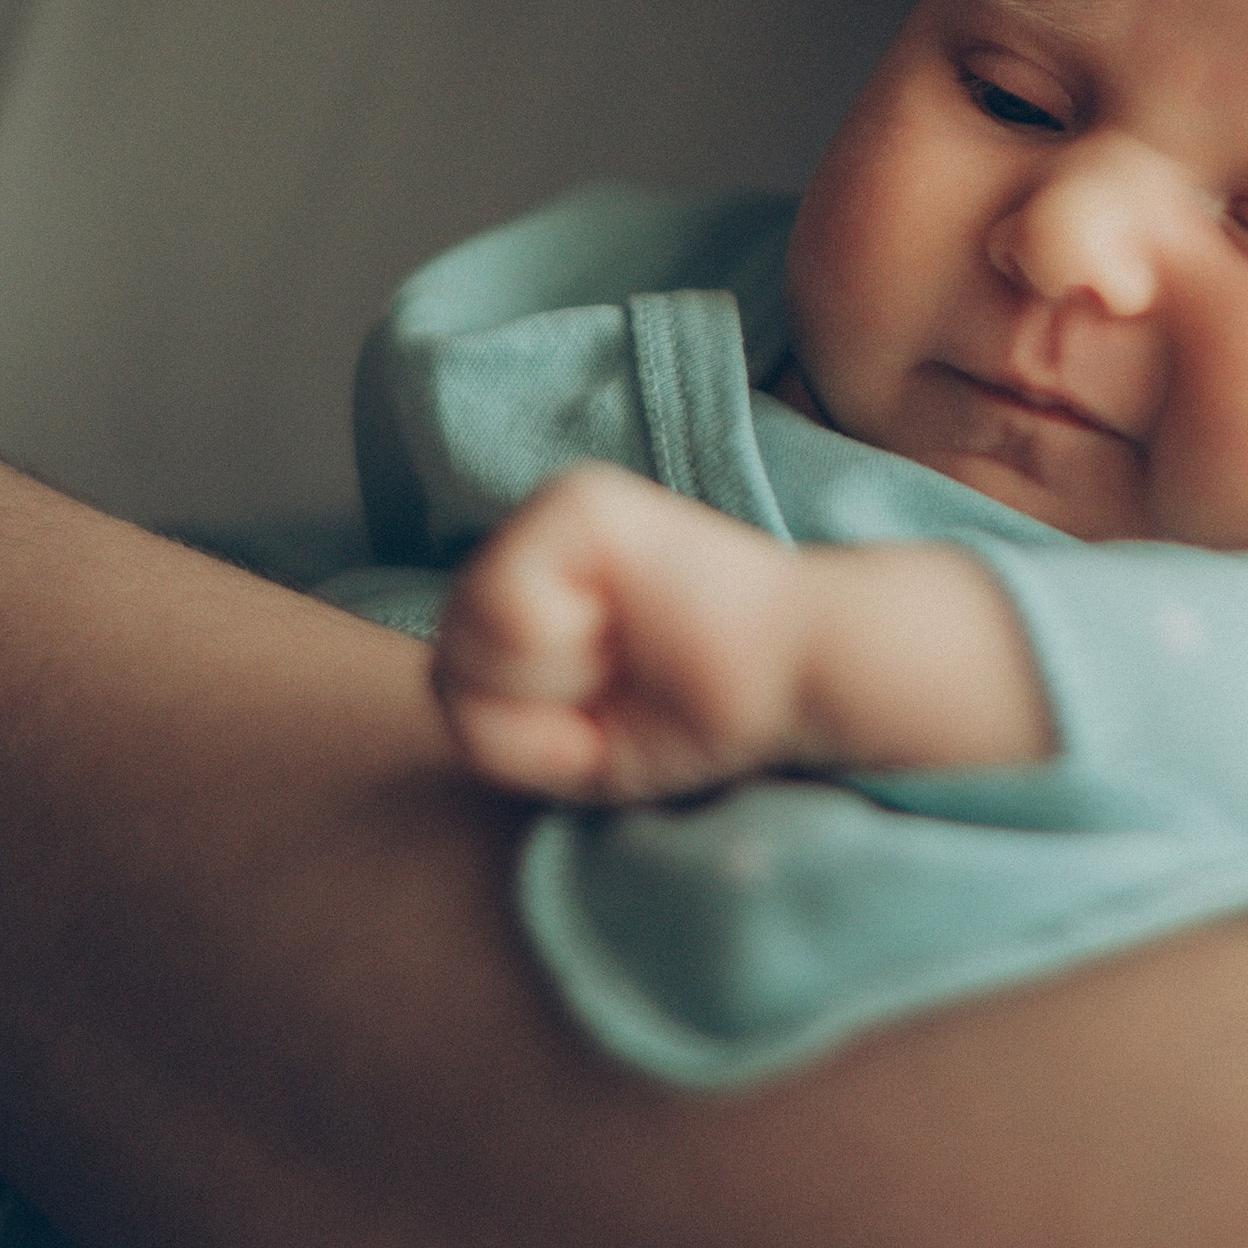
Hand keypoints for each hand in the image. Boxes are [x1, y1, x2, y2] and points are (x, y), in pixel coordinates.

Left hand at [434, 465, 1058, 795]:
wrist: (803, 671)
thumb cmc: (703, 714)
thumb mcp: (571, 745)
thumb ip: (491, 718)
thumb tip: (444, 679)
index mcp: (539, 586)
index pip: (454, 680)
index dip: (522, 733)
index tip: (606, 716)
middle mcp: (538, 536)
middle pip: (447, 660)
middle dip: (529, 711)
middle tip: (616, 687)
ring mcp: (555, 510)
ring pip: (466, 634)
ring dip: (547, 680)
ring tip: (623, 654)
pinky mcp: (578, 502)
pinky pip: (504, 603)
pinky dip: (558, 645)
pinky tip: (622, 624)